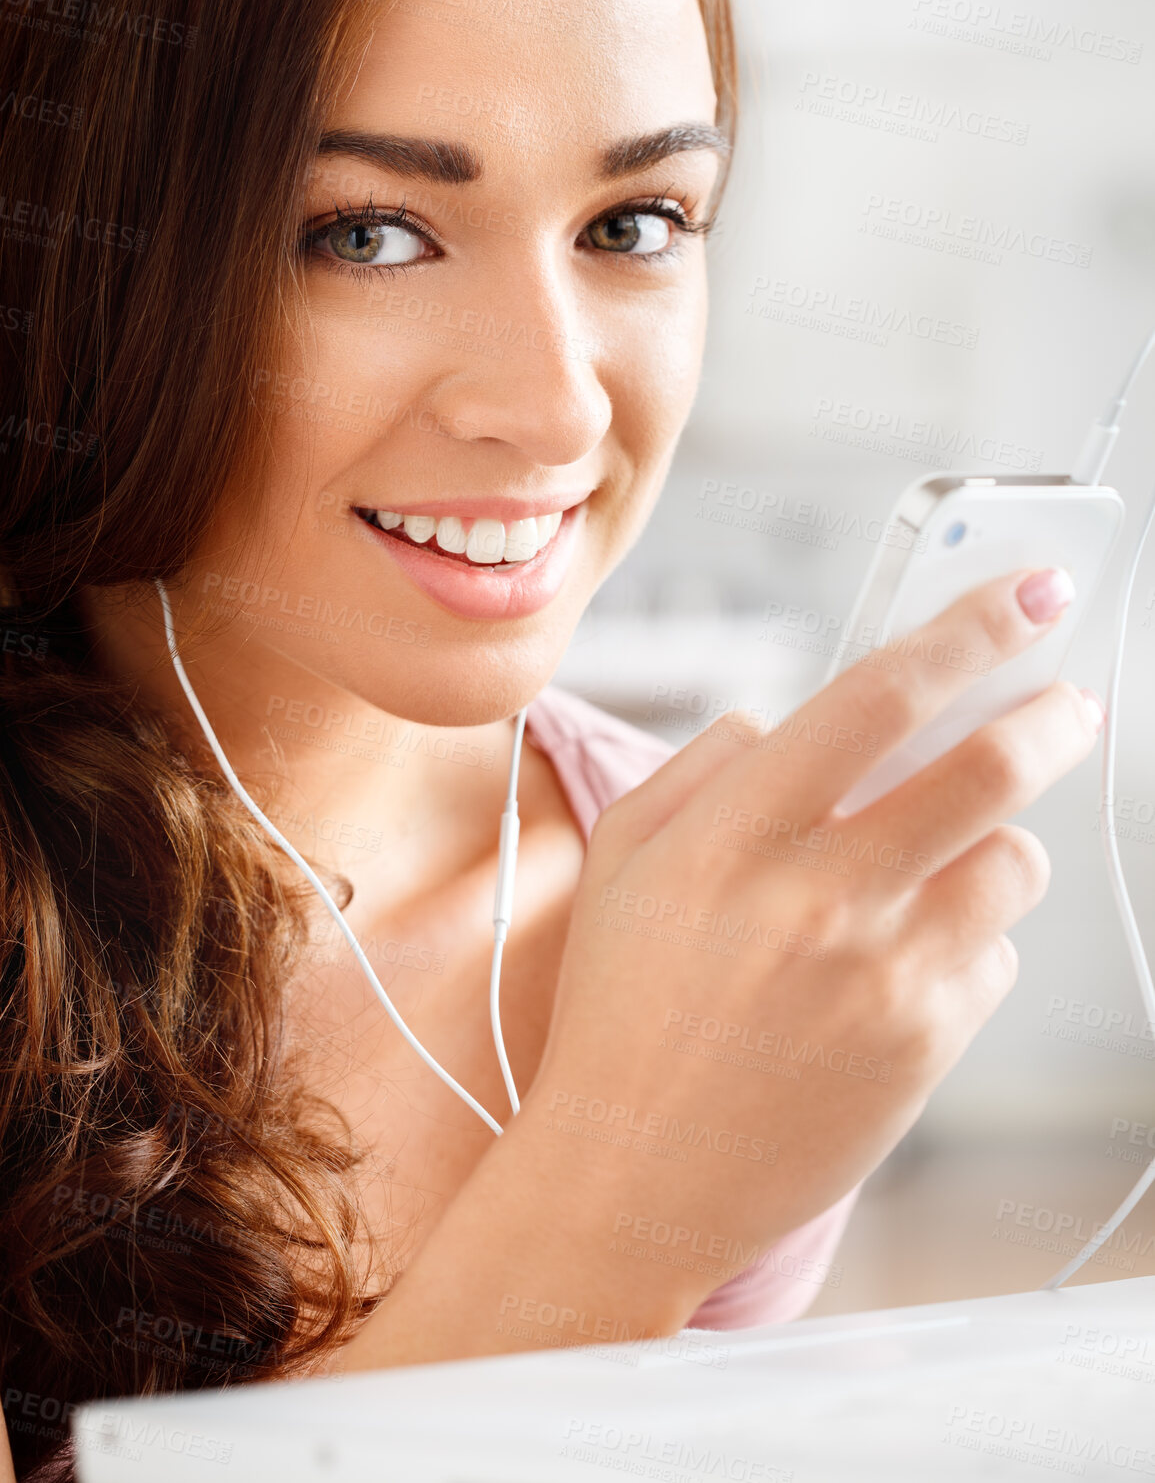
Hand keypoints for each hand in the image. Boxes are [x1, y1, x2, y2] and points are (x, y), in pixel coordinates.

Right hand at [515, 567, 1101, 1318]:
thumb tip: (788, 720)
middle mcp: (818, 896)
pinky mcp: (924, 1047)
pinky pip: (993, 956)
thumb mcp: (620, 861)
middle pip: (987, 770)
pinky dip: (964, 942)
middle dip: (1050, 716)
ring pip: (1011, 862)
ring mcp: (881, 976)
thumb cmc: (621, 1013)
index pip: (880, 697)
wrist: (631, 1183)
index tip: (1028, 592)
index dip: (968, 630)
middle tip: (1069, 702)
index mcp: (734, 833)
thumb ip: (704, 767)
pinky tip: (891, 972)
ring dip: (994, 843)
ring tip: (933, 869)